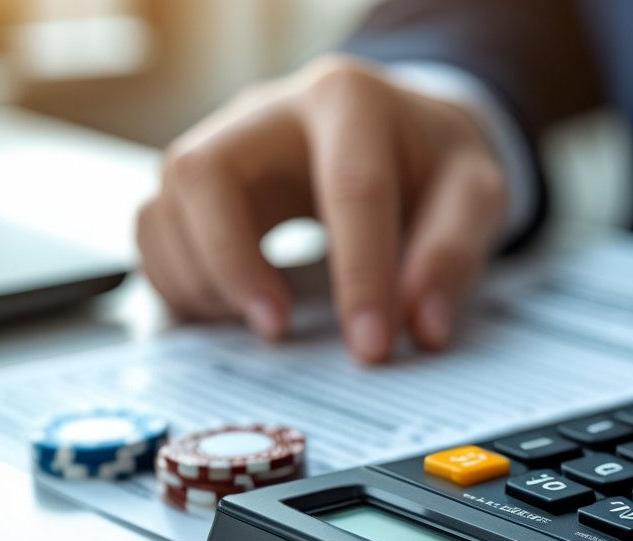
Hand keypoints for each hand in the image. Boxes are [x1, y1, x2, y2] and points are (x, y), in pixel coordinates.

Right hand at [136, 55, 507, 361]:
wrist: (403, 129)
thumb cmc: (433, 161)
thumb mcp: (475, 192)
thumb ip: (454, 254)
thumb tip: (423, 327)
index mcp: (348, 101)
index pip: (349, 189)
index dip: (360, 276)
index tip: (372, 348)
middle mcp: (270, 110)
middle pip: (205, 174)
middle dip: (232, 262)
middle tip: (276, 331)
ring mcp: (224, 142)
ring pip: (166, 202)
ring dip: (198, 278)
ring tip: (259, 326)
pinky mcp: (201, 182)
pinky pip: (157, 228)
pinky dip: (179, 282)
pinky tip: (229, 316)